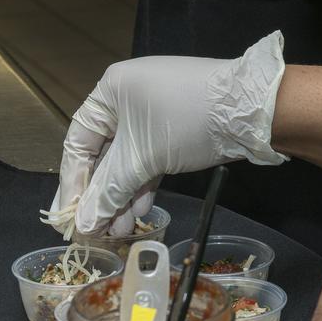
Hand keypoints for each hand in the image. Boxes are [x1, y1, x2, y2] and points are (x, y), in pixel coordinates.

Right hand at [46, 32, 287, 237]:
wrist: (251, 111)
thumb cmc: (190, 120)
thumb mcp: (143, 158)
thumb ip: (110, 191)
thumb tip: (84, 223)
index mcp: (111, 91)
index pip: (78, 142)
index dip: (73, 182)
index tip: (69, 214)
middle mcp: (128, 99)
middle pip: (103, 155)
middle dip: (100, 195)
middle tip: (93, 229)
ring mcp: (153, 115)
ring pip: (127, 162)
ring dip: (122, 196)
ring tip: (119, 229)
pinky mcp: (174, 131)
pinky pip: (148, 161)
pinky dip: (142, 185)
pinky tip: (139, 211)